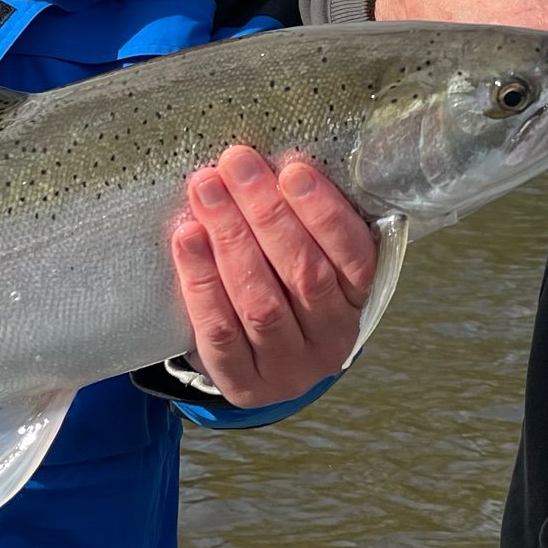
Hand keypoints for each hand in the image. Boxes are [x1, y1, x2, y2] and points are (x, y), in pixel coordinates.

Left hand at [171, 147, 378, 406]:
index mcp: (358, 302)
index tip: (292, 170)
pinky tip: (188, 239)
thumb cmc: (283, 289)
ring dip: (231, 239)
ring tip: (207, 191)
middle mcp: (330, 339)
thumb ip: (303, 222)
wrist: (256, 362)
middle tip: (236, 165)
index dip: (324, 213)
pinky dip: (201, 281)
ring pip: (260, 303)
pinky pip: (220, 332)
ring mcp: (288, 368)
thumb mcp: (311, 258)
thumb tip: (269, 161)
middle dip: (267, 213)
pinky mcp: (244, 386)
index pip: (353, 257)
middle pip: (303, 274)